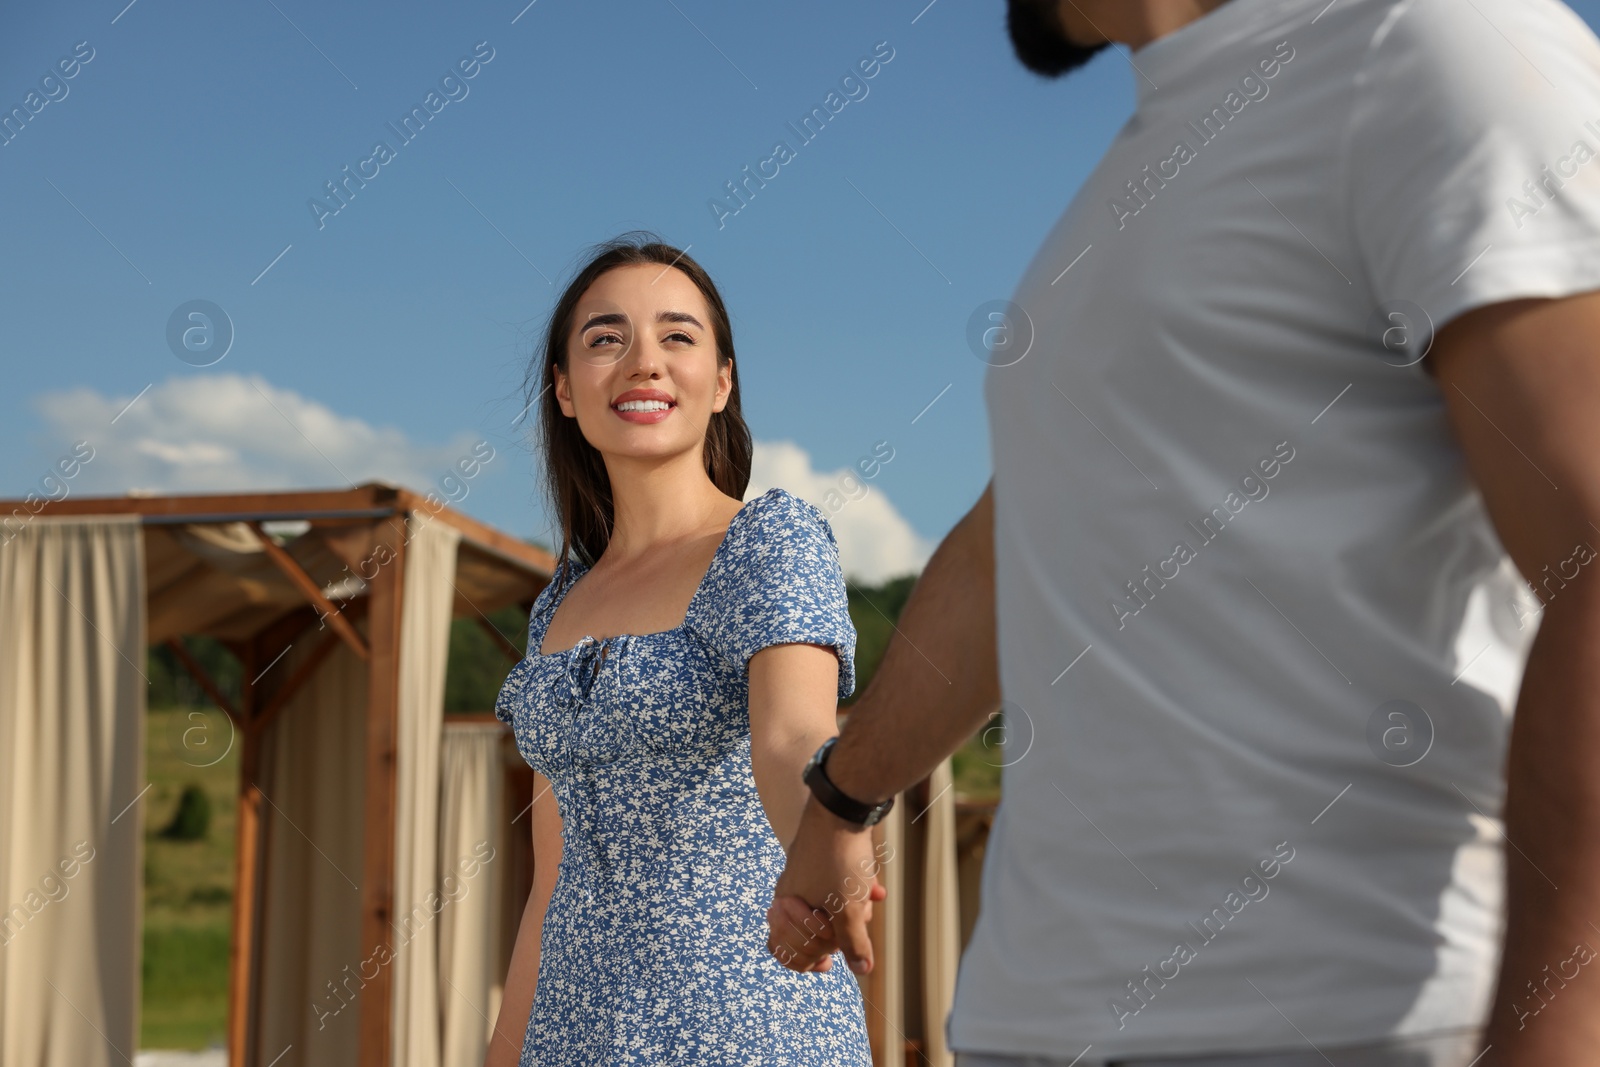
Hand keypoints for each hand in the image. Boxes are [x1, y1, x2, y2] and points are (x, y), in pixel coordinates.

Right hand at [765, 796, 890, 973]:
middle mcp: (792, 892)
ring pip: (830, 910)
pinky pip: (839, 888)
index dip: (808, 961)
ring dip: (852, 910)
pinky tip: (875, 889)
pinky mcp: (825, 860)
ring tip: (866, 900)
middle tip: (853, 920)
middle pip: (812, 933)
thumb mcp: (847, 909)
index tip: (830, 961)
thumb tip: (862, 971)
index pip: (785, 950)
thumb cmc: (838, 860)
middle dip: (839, 932)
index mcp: (786, 906)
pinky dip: (856, 892)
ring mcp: (808, 875)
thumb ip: (853, 943)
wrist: (843, 807)